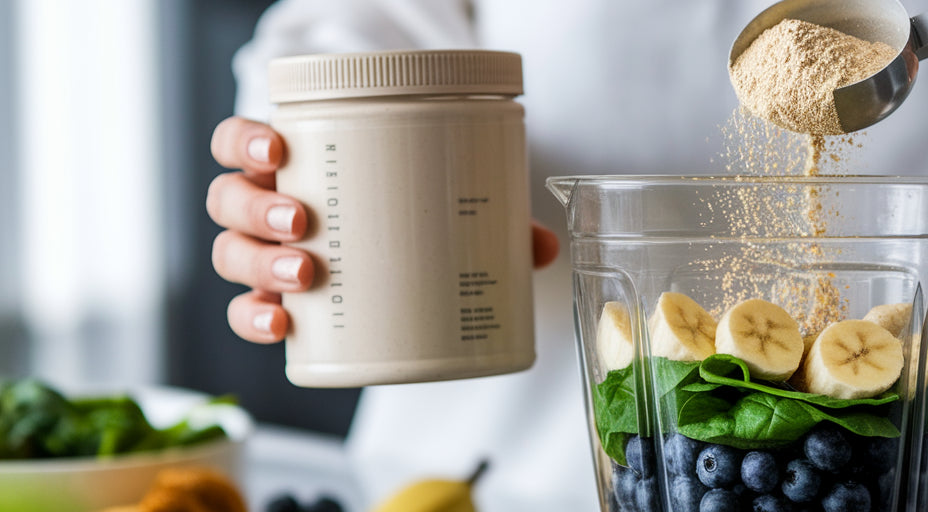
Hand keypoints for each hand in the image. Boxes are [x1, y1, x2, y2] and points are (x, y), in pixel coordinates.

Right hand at [207, 117, 560, 342]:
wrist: (401, 254)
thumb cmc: (407, 210)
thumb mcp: (443, 203)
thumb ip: (490, 219)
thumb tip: (543, 246)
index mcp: (294, 163)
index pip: (240, 140)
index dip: (244, 140)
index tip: (277, 148)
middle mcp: (267, 205)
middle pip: (229, 200)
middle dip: (258, 210)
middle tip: (303, 222)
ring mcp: (266, 255)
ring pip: (231, 254)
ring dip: (259, 265)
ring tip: (305, 276)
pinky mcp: (276, 303)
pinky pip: (246, 313)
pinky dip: (255, 320)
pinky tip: (282, 327)